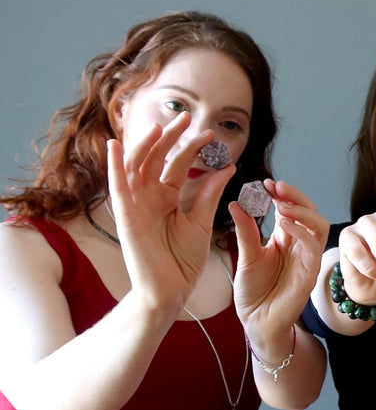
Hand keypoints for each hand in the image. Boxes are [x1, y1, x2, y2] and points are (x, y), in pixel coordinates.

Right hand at [107, 112, 233, 311]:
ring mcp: (136, 206)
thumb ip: (210, 194)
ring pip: (136, 166)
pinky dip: (113, 167)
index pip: (178, 164)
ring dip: (146, 145)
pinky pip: (116, 188)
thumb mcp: (201, 222)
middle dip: (171, 137)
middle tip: (188, 118)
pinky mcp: (125, 218)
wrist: (171, 292)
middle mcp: (149, 197)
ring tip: (161, 127)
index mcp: (168, 198)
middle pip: (157, 158)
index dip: (193, 148)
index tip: (212, 135)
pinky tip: (114, 147)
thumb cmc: (183, 261)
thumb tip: (227, 166)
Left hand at [230, 180, 329, 337]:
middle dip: (296, 196)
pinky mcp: (309, 273)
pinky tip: (284, 225)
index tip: (266, 183)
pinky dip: (301, 232)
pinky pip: (314, 246)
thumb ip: (245, 231)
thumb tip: (235, 203)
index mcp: (285, 239)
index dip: (283, 194)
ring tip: (280, 205)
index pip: (292, 209)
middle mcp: (299, 246)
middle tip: (277, 187)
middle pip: (311, 212)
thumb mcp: (246, 256)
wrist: (256, 322)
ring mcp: (307, 259)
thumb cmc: (253, 292)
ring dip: (302, 211)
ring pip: (319, 225)